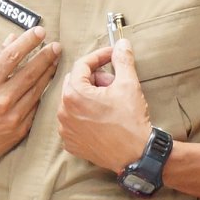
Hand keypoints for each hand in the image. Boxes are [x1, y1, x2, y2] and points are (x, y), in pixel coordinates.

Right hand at [0, 26, 60, 167]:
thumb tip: (10, 42)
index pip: (12, 56)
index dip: (28, 41)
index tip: (40, 32)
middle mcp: (0, 100)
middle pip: (30, 72)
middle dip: (46, 56)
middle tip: (56, 46)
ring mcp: (11, 117)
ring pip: (37, 89)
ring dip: (48, 73)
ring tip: (55, 62)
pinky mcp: (18, 130)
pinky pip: (34, 107)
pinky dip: (40, 94)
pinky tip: (44, 84)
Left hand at [57, 38, 153, 174]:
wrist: (136, 155)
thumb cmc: (131, 121)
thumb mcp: (129, 84)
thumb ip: (123, 60)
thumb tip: (121, 44)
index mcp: (74, 94)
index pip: (82, 65)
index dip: (99, 56)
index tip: (112, 55)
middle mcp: (63, 112)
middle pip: (76, 82)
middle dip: (95, 78)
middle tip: (114, 82)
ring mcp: (65, 129)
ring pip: (74, 101)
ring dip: (90, 97)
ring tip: (110, 101)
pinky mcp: (71, 143)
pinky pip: (73, 120)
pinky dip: (85, 115)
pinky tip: (103, 117)